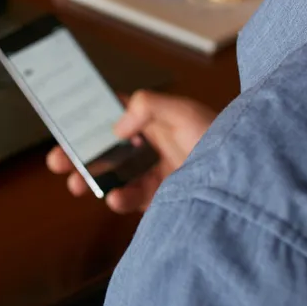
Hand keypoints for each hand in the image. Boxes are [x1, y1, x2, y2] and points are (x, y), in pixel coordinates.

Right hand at [46, 89, 215, 213]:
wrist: (250, 181)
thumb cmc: (226, 138)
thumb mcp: (184, 111)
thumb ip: (148, 106)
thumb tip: (117, 126)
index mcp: (157, 117)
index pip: (116, 112)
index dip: (90, 115)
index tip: (65, 121)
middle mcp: (155, 143)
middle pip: (108, 146)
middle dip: (80, 153)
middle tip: (57, 161)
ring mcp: (159, 171)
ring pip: (116, 174)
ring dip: (92, 178)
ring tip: (75, 184)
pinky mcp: (164, 197)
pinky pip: (134, 198)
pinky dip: (120, 199)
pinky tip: (114, 198)